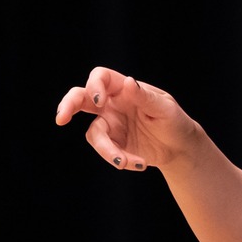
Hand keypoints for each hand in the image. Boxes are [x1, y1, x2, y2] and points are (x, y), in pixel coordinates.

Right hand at [54, 66, 199, 171]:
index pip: (100, 77)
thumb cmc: (175, 121)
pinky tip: (139, 163)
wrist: (180, 148)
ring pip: (94, 134)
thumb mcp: (165, 108)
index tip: (99, 101)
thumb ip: (144, 97)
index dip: (94, 86)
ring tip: (125, 162)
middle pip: (80, 98)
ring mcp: (110, 125)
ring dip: (107, 150)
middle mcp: (111, 105)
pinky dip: (120, 160)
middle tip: (61, 119)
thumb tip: (128, 82)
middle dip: (68, 106)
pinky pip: (106, 152)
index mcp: (123, 89)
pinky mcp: (113, 145)